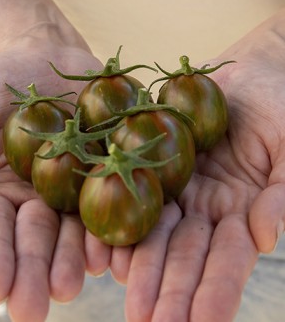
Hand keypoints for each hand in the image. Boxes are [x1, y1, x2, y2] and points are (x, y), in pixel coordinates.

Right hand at [0, 38, 104, 321]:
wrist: (38, 59)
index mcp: (0, 196)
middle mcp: (41, 202)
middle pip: (38, 241)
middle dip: (36, 273)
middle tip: (37, 307)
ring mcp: (76, 188)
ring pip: (77, 230)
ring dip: (76, 259)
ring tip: (74, 284)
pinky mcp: (108, 169)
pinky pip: (114, 199)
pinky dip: (114, 226)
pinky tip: (114, 249)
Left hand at [108, 11, 284, 321]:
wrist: (249, 75)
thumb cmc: (281, 106)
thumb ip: (283, 192)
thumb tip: (265, 238)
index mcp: (241, 210)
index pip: (227, 260)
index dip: (214, 291)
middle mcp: (205, 207)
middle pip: (184, 254)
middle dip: (170, 290)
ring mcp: (178, 188)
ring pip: (156, 233)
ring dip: (143, 268)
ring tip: (128, 301)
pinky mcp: (155, 165)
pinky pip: (136, 196)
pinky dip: (123, 223)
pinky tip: (108, 251)